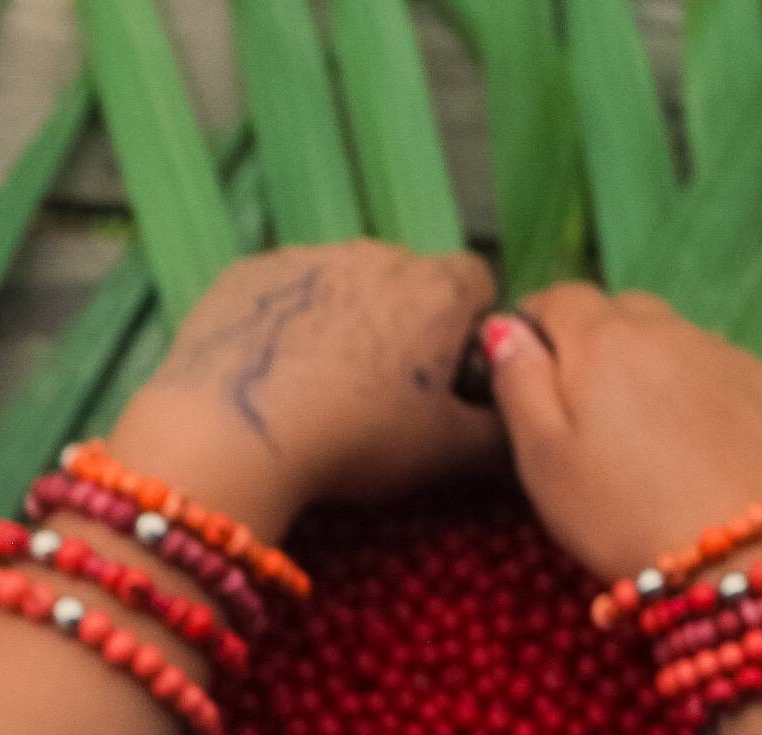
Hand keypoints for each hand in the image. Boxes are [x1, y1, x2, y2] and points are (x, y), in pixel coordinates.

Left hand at [106, 242, 504, 538]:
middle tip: (384, 396)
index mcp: (436, 288)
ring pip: (344, 283)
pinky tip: (274, 378)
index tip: (451, 377)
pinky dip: (287, 325)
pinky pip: (284, 292)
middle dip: (406, 325)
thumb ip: (500, 433)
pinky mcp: (248, 271)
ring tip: (323, 390)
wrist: (235, 431)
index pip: (479, 281)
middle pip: (409, 280)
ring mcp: (307, 255)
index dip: (470, 328)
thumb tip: (525, 424)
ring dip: (345, 322)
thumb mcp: (446, 453)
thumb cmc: (358, 440)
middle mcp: (376, 253)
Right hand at [478, 284, 761, 584]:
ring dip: (655, 371)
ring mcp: (730, 355)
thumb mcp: (544, 461)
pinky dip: (706, 397)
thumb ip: (519, 383)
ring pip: (678, 342)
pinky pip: (725, 374)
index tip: (527, 364)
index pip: (558, 298)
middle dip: (598, 344)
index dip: (535, 326)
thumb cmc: (625, 516)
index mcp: (602, 340)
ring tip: (650, 440)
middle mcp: (670, 329)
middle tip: (590, 412)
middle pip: (623, 313)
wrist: (752, 556)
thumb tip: (505, 327)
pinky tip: (704, 452)